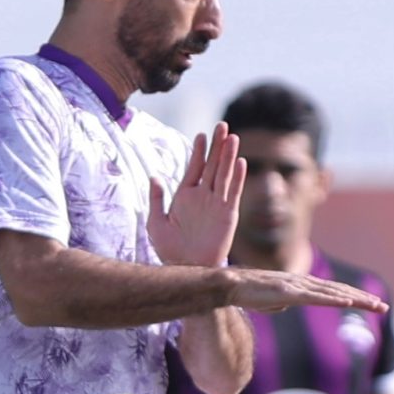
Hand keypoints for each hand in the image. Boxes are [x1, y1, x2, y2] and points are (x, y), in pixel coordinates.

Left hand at [147, 123, 243, 266]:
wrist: (186, 268)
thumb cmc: (170, 249)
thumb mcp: (156, 223)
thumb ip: (155, 199)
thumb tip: (154, 177)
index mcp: (185, 195)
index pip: (195, 167)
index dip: (199, 151)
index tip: (201, 135)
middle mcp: (203, 196)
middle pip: (212, 165)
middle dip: (217, 145)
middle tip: (222, 125)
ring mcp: (216, 204)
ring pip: (224, 174)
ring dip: (228, 156)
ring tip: (233, 137)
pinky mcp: (228, 214)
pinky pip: (233, 192)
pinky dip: (237, 177)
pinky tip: (240, 162)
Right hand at [224, 268, 386, 314]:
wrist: (227, 285)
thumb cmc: (246, 293)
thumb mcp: (270, 302)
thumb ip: (282, 302)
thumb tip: (286, 306)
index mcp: (301, 285)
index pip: (333, 291)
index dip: (353, 297)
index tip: (371, 304)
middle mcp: (303, 281)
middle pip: (339, 290)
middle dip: (363, 299)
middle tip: (384, 307)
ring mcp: (297, 286)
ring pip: (333, 293)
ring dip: (356, 299)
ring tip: (375, 306)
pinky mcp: (288, 292)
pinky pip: (315, 297)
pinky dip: (333, 299)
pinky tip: (348, 303)